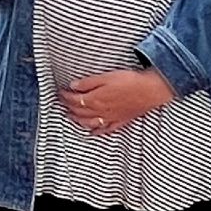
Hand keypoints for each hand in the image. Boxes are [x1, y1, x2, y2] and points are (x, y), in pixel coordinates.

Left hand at [61, 67, 175, 134]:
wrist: (150, 90)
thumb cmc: (129, 81)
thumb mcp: (106, 77)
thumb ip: (88, 83)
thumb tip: (73, 86)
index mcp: (95, 99)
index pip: (74, 99)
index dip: (65, 96)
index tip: (60, 92)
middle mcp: (100, 111)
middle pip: (80, 112)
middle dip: (68, 107)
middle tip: (62, 103)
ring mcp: (110, 118)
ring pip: (89, 123)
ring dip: (78, 120)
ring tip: (71, 117)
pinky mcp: (120, 121)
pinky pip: (105, 129)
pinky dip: (96, 132)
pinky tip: (92, 132)